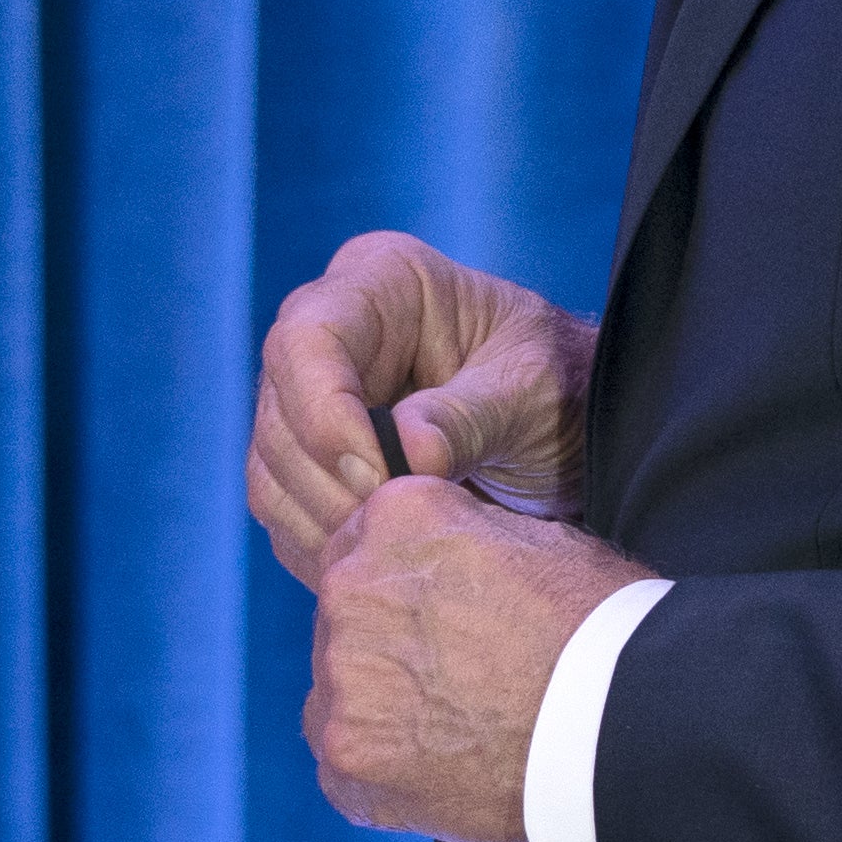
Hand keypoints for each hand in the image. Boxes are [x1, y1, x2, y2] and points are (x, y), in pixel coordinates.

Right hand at [247, 230, 595, 585]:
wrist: (571, 431)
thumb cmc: (561, 385)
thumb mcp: (534, 391)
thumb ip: (471, 416)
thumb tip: (408, 451)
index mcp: (383, 282)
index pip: (309, 336)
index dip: (324, 411)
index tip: (378, 478)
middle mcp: (334, 332)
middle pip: (278, 408)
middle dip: (328, 480)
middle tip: (394, 528)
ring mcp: (314, 397)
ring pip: (271, 466)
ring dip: (323, 520)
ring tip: (396, 549)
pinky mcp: (313, 460)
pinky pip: (285, 509)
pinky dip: (321, 545)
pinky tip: (379, 560)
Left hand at [302, 478, 651, 841]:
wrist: (622, 729)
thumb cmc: (599, 630)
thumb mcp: (538, 541)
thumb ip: (462, 538)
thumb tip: (441, 558)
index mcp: (396, 518)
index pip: (368, 541)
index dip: (406, 583)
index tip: (441, 617)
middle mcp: (350, 586)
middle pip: (346, 613)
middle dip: (387, 640)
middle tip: (454, 677)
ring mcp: (342, 675)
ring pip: (339, 686)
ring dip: (381, 704)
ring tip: (456, 728)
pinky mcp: (345, 753)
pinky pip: (343, 758)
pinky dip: (381, 769)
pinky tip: (440, 770)